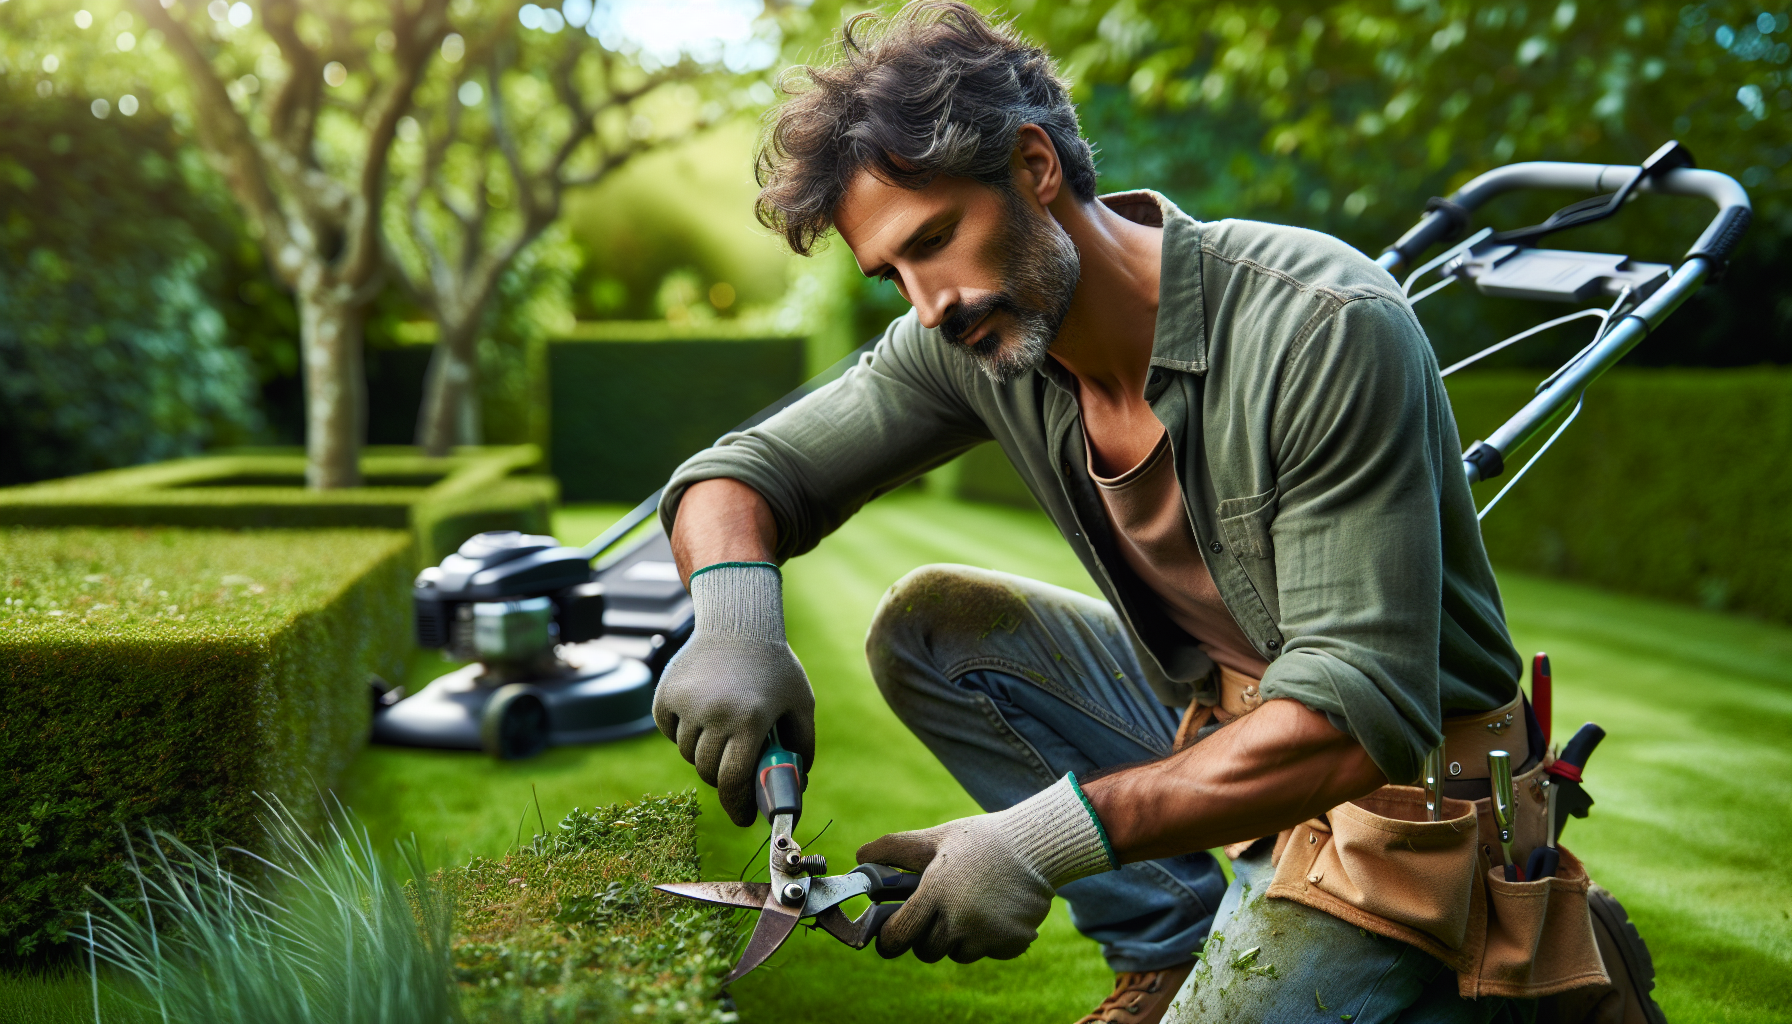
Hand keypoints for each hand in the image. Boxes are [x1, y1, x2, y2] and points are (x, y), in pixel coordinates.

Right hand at [652, 563, 814, 825]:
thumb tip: (797, 787)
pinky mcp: (665, 694)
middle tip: (734, 771)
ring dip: (704, 753)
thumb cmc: (774, 666)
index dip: (737, 807)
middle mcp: (715, 713)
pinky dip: (682, 732)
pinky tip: (701, 714)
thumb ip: (803, 747)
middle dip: (722, 780)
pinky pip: (670, 731)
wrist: (737, 621)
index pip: (734, 782)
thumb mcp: (800, 703)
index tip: (743, 820)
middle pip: (708, 772)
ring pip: (688, 753)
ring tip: (722, 732)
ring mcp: (687, 703)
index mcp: (751, 719)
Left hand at [856, 775, 1113, 963]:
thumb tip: (859, 860)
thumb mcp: (934, 838)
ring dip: (957, 938)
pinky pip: (988, 953)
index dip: (889, 937)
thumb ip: (894, 849)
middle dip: (925, 937)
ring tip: (970, 906)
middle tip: (935, 914)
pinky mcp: (1011, 943)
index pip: (897, 936)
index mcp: (935, 892)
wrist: (1036, 845)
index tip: (890, 933)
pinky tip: (995, 912)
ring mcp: (987, 935)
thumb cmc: (979, 840)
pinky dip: (988, 939)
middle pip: (926, 951)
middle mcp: (959, 919)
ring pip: (957, 954)